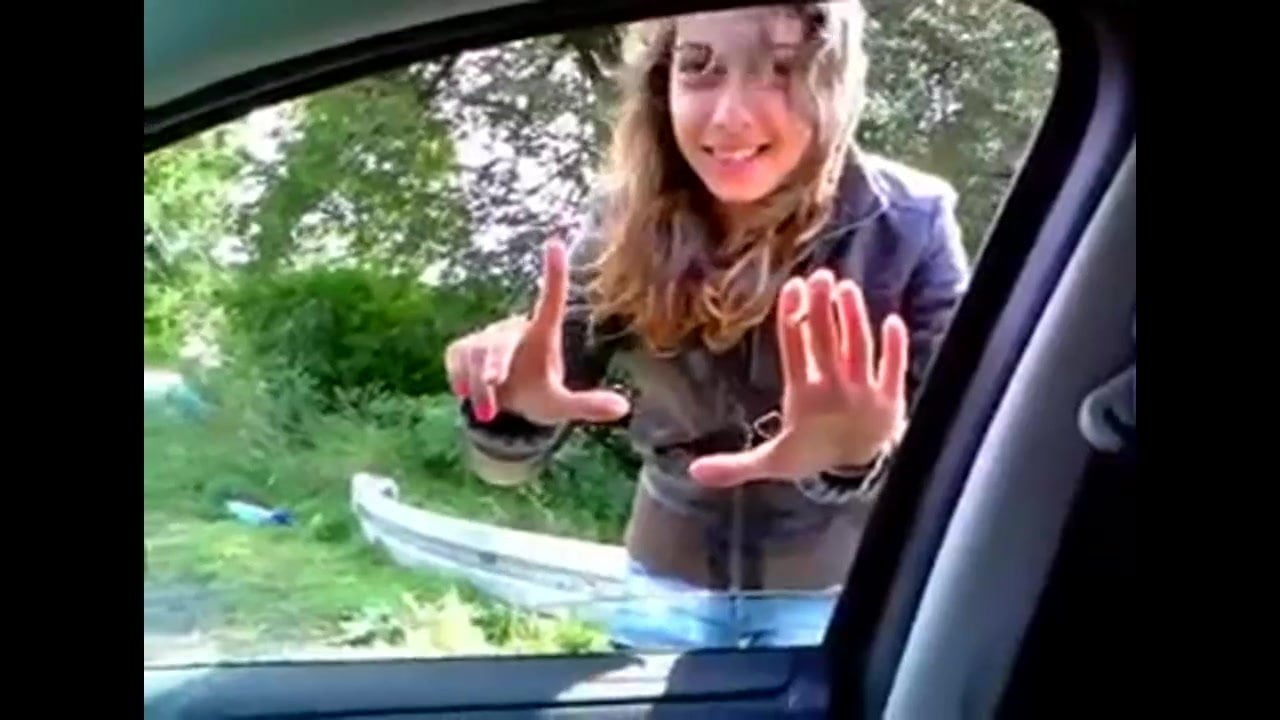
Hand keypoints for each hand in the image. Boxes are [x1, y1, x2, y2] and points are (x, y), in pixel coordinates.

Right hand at [444, 239, 630, 425]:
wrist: (503, 407)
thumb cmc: (538, 397)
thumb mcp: (561, 406)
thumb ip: (587, 406)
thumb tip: (624, 408)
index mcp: (542, 334)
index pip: (550, 299)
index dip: (553, 273)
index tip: (555, 243)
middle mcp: (514, 329)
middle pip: (498, 344)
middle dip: (492, 368)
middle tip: (491, 391)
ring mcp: (485, 336)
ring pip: (475, 357)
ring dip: (479, 389)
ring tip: (488, 413)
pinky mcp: (461, 347)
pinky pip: (457, 361)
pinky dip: (461, 382)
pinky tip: (468, 393)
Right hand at [688, 269, 907, 486]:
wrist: (859, 478)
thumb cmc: (813, 458)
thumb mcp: (772, 463)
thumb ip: (735, 464)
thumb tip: (694, 472)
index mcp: (803, 399)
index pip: (794, 351)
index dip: (792, 317)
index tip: (792, 287)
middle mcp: (833, 392)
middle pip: (827, 342)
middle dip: (822, 308)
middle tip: (821, 276)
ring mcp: (864, 393)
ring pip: (858, 349)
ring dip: (853, 317)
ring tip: (847, 288)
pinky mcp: (891, 398)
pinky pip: (894, 368)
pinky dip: (895, 346)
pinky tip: (894, 320)